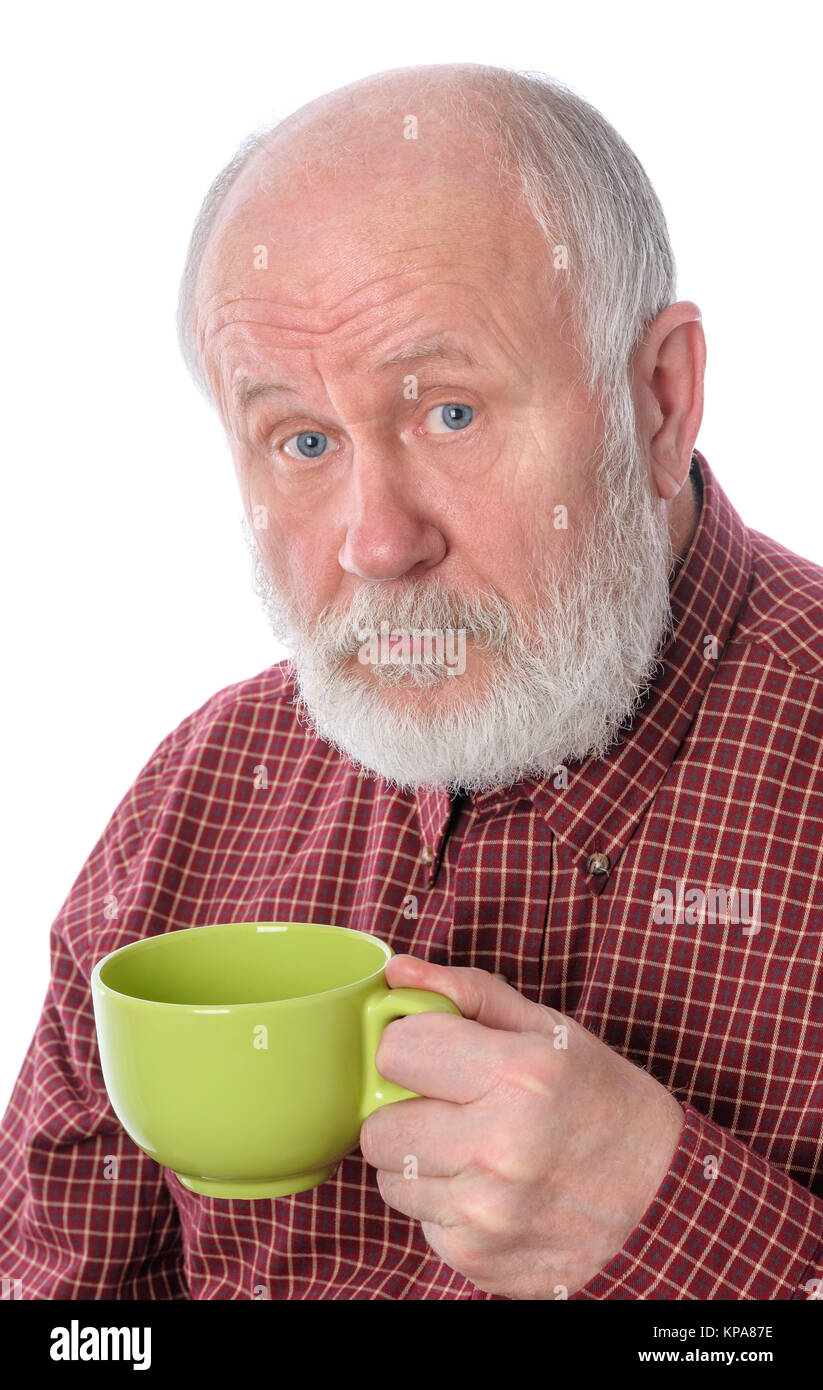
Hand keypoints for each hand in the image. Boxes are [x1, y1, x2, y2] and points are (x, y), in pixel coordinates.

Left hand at [359, 954, 684, 1298]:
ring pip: (392, 1181)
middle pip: (378, 1128)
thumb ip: (467, 993)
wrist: (660, 1197)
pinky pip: (420, 1225)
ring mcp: (488, 1214)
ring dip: (422, 1164)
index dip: (409, 1045)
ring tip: (476, 1151)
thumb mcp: (547, 1029)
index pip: (396, 1051)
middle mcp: (500, 1148)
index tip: (435, 1052)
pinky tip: (491, 1191)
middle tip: (452, 1107)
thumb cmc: (599, 1099)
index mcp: (519, 1075)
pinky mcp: (479, 1261)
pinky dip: (446, 1207)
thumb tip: (397, 971)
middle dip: (405, 1112)